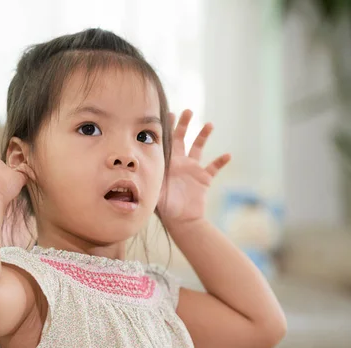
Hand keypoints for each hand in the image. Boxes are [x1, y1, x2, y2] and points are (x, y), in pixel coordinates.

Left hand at [157, 110, 229, 225]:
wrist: (181, 221)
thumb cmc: (165, 208)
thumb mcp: (155, 190)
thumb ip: (149, 179)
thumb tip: (134, 170)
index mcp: (166, 163)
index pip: (165, 141)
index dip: (166, 128)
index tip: (167, 113)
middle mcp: (179, 163)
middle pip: (181, 138)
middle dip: (183, 124)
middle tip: (187, 111)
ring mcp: (192, 169)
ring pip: (198, 147)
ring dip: (203, 136)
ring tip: (209, 124)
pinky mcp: (204, 178)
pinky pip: (214, 167)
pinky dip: (221, 161)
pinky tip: (227, 155)